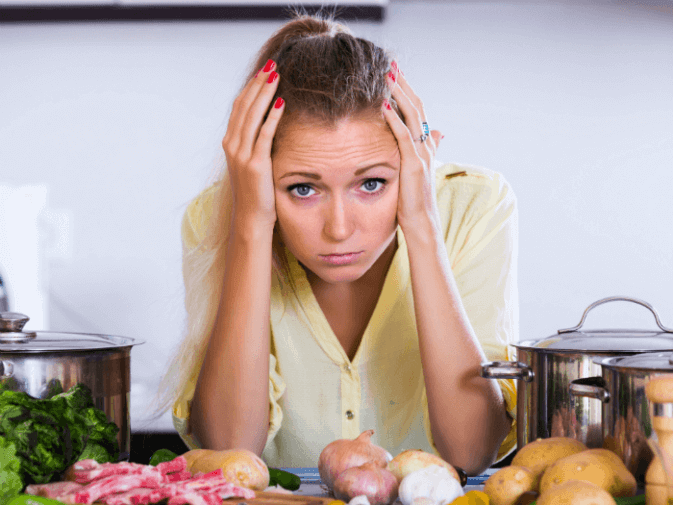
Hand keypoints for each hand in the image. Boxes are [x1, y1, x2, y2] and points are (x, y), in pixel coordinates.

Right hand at [222, 59, 284, 227]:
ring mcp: (242, 155)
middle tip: (272, 65)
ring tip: (276, 75)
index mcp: (230, 144)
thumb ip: (255, 145)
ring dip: (265, 93)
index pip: (240, 108)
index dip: (251, 88)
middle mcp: (232, 146)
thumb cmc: (256, 194)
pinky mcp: (255, 164)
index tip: (264, 72)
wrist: (251, 220)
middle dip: (259, 84)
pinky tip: (282, 102)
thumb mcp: (252, 165)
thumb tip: (269, 127)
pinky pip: (264, 134)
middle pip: (244, 106)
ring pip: (252, 116)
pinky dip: (272, 116)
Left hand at [381, 62, 443, 234]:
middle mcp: (426, 145)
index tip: (395, 74)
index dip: (407, 91)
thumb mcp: (417, 170)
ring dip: (399, 94)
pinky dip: (395, 119)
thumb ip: (427, 149)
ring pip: (412, 116)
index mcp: (425, 145)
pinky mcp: (414, 164)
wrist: (421, 222)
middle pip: (416, 107)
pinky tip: (384, 105)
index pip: (417, 111)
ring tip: (387, 76)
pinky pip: (404, 136)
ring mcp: (422, 154)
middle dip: (403, 85)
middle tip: (391, 64)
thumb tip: (439, 133)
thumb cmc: (414, 200)